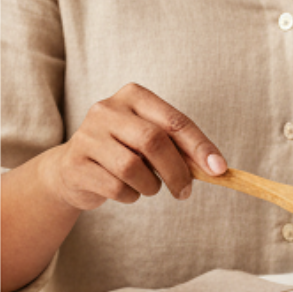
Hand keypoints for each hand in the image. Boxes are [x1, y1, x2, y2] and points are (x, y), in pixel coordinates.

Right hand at [43, 82, 226, 211]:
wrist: (73, 168)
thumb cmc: (124, 151)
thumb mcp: (152, 140)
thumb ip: (180, 147)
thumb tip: (215, 167)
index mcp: (133, 96)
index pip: (174, 121)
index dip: (200, 147)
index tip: (219, 169)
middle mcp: (107, 110)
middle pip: (154, 141)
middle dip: (177, 171)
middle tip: (185, 191)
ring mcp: (88, 135)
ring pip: (133, 167)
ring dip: (151, 186)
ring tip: (150, 187)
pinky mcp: (76, 164)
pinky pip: (116, 187)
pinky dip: (131, 196)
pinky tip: (128, 191)